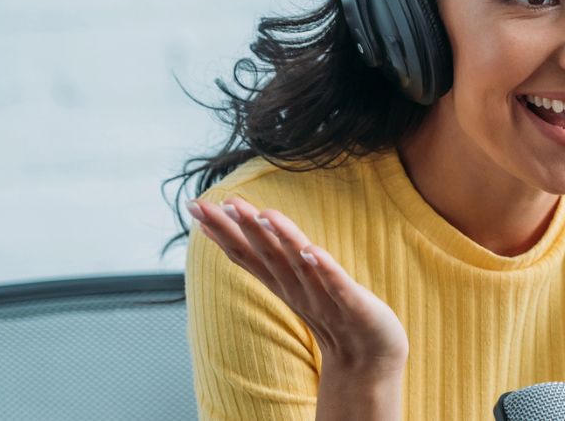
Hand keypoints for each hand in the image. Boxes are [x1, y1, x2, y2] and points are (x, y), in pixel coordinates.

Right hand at [186, 195, 408, 376]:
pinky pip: (337, 285)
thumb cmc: (334, 315)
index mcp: (283, 283)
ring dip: (281, 240)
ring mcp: (324, 299)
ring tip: (263, 214)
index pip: (247, 255)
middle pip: (266, 256)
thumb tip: (249, 236)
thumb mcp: (296, 285)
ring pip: (298, 265)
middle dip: (240, 229)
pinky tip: (312, 251)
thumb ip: (272, 261)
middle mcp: (298, 290)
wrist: (368, 360)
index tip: (196, 208)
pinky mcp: (353, 306)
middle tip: (213, 204)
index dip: (222, 232)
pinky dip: (324, 268)